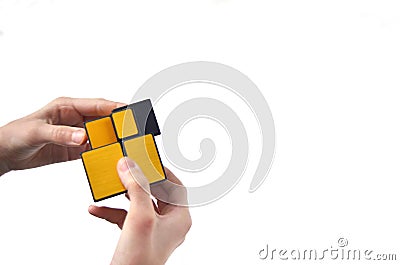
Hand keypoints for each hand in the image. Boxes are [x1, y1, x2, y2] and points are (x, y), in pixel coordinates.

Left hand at [0, 97, 123, 175]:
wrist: (5, 153)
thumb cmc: (16, 134)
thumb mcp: (37, 132)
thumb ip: (61, 134)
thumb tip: (82, 136)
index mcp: (67, 107)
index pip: (96, 105)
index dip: (114, 108)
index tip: (128, 112)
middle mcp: (75, 119)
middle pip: (103, 120)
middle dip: (117, 126)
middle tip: (130, 133)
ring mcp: (76, 135)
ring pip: (101, 136)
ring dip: (111, 141)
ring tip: (123, 147)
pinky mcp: (75, 149)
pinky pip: (93, 151)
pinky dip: (102, 154)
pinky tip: (109, 158)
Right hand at [88, 158, 191, 264]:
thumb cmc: (139, 260)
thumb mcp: (140, 216)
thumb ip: (137, 187)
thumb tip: (130, 164)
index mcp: (180, 218)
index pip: (176, 186)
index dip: (163, 171)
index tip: (148, 160)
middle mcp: (169, 223)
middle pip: (156, 192)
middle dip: (138, 180)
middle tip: (126, 168)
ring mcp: (153, 231)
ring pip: (139, 203)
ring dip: (123, 194)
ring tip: (111, 183)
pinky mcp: (137, 237)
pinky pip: (125, 217)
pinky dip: (112, 211)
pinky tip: (96, 209)